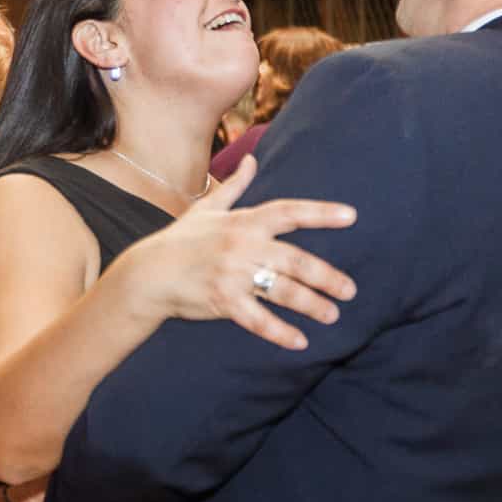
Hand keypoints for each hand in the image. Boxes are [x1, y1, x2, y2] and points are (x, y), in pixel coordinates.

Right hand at [112, 154, 357, 351]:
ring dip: (312, 304)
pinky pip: (257, 319)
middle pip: (295, 259)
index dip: (321, 212)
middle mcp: (242, 246)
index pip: (289, 212)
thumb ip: (236, 185)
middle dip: (326, 276)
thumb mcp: (207, 208)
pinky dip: (280, 332)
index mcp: (243, 222)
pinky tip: (300, 342)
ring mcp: (233, 275)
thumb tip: (252, 159)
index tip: (351, 216)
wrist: (149, 273)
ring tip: (333, 315)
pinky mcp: (223, 301)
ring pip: (283, 290)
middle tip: (350, 290)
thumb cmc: (181, 239)